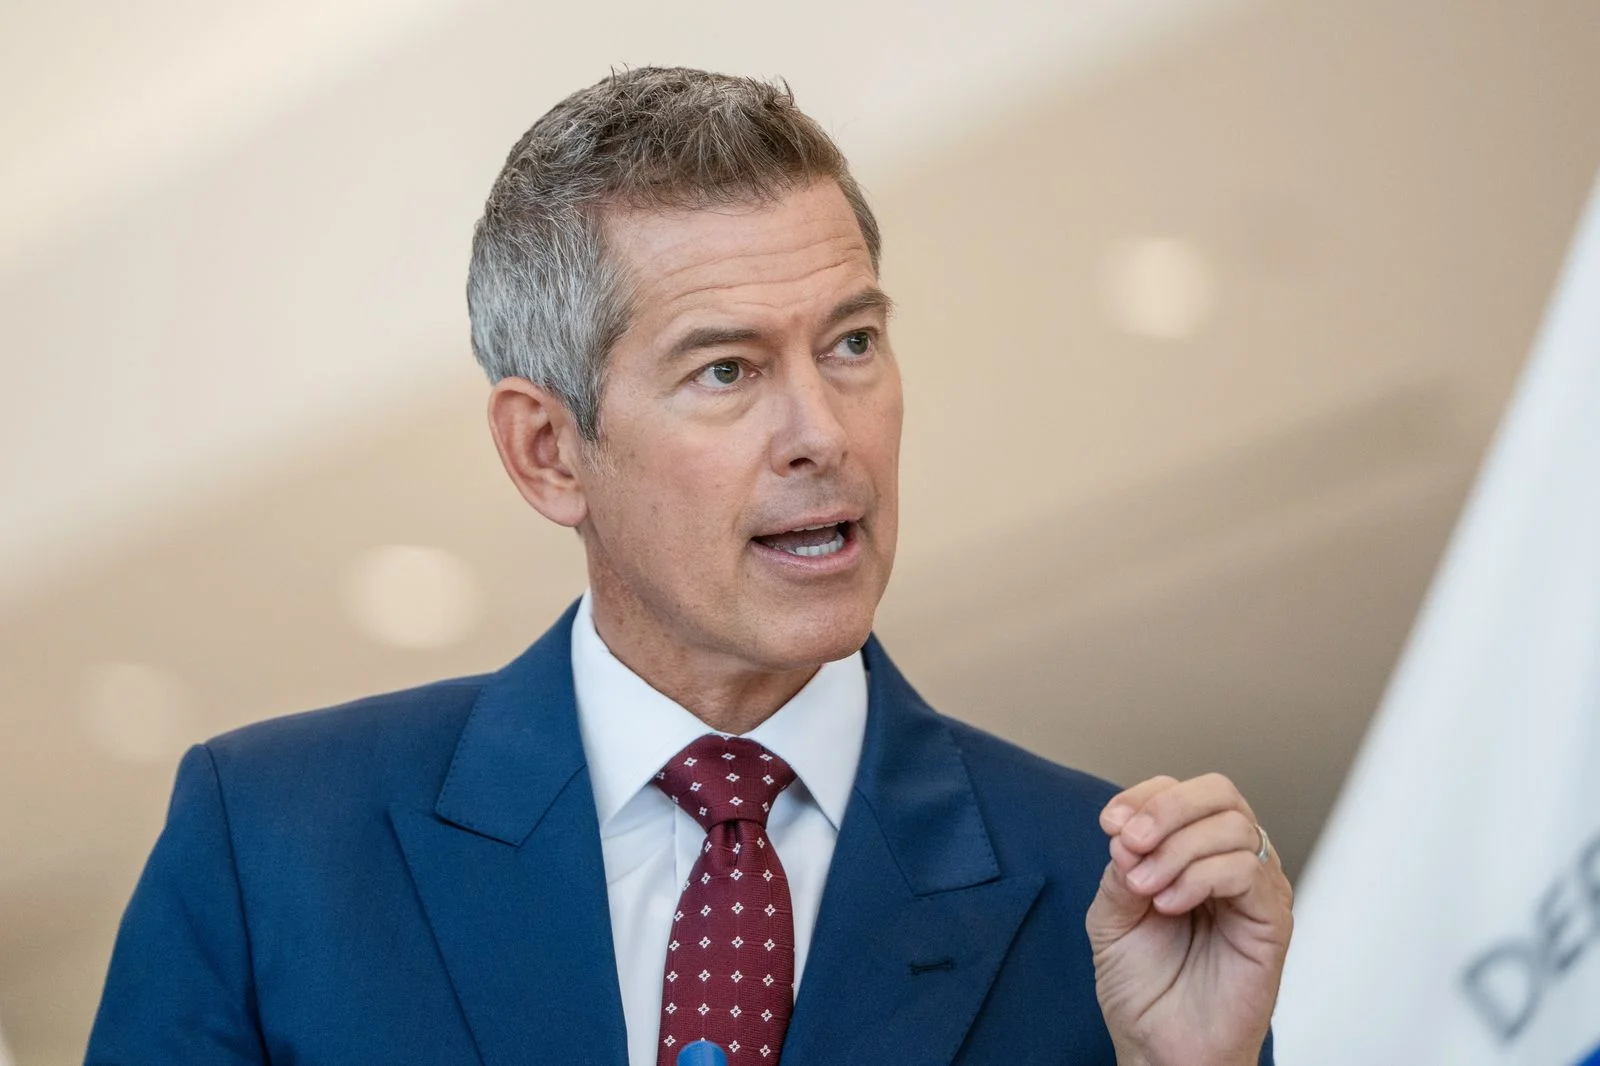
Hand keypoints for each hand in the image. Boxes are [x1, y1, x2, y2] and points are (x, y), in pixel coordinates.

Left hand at [1085, 774, 1292, 1065]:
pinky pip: (1248, 870)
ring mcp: (1255, 889)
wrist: (1160, 1047)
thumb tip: (1129, 832)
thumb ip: (1121, 868)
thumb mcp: (1111, 915)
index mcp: (1191, 851)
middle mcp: (1229, 861)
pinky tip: (1170, 905)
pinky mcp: (1272, 920)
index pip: (1181, 790)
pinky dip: (1201, 877)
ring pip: (1235, 826)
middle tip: (1131, 843)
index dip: (1145, 796)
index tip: (1111, 824)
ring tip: (1146, 891)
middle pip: (1218, 792)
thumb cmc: (1143, 985)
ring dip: (1178, 850)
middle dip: (1167, 809)